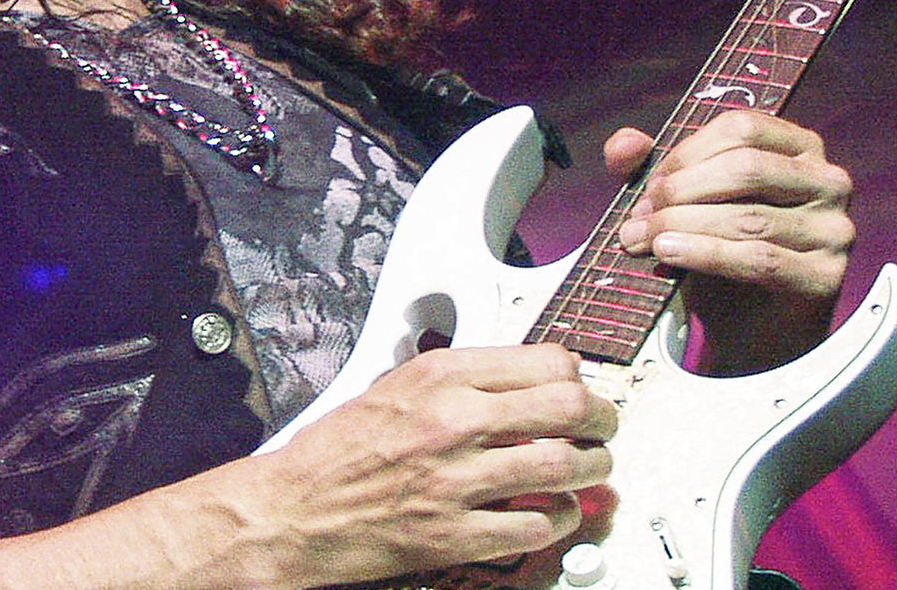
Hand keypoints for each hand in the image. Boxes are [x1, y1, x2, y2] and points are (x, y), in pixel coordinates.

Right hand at [249, 344, 616, 587]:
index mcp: (438, 376)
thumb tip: (520, 380)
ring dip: (592, 470)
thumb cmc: (334, 451)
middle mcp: (452, 422)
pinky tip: (554, 513)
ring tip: (590, 470)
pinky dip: (558, 520)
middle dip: (603, 419)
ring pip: (564, 467)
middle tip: (604, 428)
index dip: (577, 377)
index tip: (579, 388)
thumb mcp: (394, 385)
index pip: (546, 361)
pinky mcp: (454, 534)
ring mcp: (456, 480)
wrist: (292, 509)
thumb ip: (456, 379)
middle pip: (569, 408)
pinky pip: (535, 525)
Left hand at [605, 111, 854, 373]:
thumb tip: (626, 143)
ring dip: (682, 225)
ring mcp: (834, 230)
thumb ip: (652, 168)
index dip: (687, 153)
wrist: (750, 333)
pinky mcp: (826, 276)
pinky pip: (758, 259)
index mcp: (799, 149)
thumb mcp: (686, 205)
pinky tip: (669, 254)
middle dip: (681, 191)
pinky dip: (705, 254)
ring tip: (643, 239)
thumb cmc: (722, 257)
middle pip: (747, 168)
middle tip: (640, 217)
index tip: (651, 184)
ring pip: (748, 216)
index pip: (743, 128)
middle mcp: (828, 181)